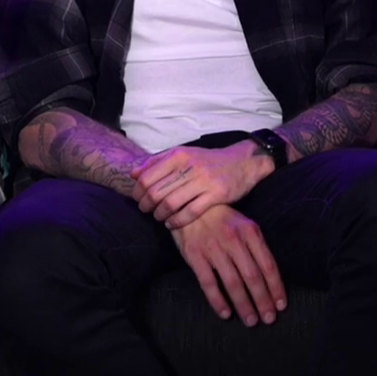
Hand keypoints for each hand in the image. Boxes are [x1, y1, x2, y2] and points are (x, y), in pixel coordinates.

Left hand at [133, 143, 268, 227]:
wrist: (243, 162)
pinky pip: (190, 212)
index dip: (138, 193)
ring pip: (171, 204)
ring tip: (159, 217)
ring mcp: (204, 181)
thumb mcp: (183, 154)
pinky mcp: (216, 195)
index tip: (139, 199)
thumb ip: (158, 162)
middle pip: (156, 193)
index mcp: (179, 155)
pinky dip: (176, 221)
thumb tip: (133, 174)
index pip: (147, 177)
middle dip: (146, 206)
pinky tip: (172, 224)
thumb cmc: (209, 161)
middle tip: (146, 211)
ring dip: (160, 215)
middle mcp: (190, 166)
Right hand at [169, 205, 286, 325]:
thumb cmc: (222, 219)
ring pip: (233, 282)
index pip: (268, 265)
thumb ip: (256, 246)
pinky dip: (218, 300)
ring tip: (251, 320)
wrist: (190, 205)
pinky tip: (226, 313)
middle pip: (253, 277)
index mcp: (250, 232)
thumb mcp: (244, 224)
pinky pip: (208, 283)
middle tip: (268, 319)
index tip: (281, 305)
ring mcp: (214, 248)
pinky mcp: (195, 256)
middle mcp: (234, 240)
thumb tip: (270, 275)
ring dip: (244, 304)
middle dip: (262, 300)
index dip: (276, 287)